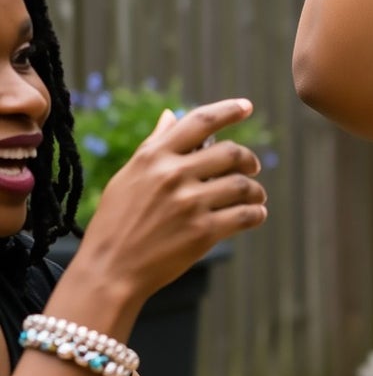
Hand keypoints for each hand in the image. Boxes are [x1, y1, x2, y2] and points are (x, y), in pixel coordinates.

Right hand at [71, 99, 266, 311]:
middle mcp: (173, 175)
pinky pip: (246, 215)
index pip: (199, 121)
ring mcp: (189, 203)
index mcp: (153, 156)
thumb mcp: (128, 177)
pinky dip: (257, 213)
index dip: (228, 111)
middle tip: (252, 168)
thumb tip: (170, 115)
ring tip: (256, 197)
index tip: (247, 106)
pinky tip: (256, 215)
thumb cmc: (117, 221)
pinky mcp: (203, 232)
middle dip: (249, 160)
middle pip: (231, 153)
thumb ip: (154, 146)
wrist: (111, 269)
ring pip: (243, 185)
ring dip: (256, 191)